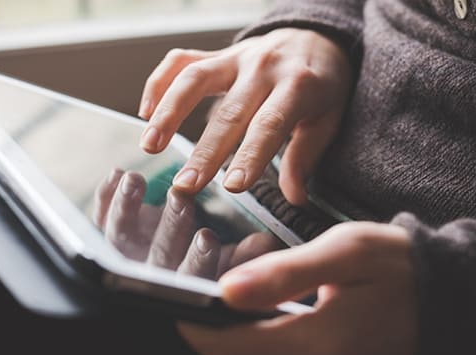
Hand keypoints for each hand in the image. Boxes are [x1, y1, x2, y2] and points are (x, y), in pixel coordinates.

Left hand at [93, 168, 285, 278]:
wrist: (168, 247)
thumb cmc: (203, 258)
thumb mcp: (229, 261)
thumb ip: (246, 255)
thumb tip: (264, 244)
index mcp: (185, 282)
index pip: (191, 277)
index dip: (198, 261)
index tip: (207, 237)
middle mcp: (151, 271)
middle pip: (158, 253)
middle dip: (170, 226)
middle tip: (181, 198)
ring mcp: (125, 254)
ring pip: (119, 236)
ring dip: (127, 207)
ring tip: (136, 180)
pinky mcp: (107, 235)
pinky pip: (101, 218)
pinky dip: (107, 196)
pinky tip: (116, 175)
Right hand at [138, 28, 352, 204]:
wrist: (316, 36)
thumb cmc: (323, 84)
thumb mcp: (329, 118)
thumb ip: (306, 156)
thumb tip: (294, 198)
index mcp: (298, 85)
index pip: (270, 124)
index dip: (251, 155)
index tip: (233, 186)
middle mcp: (263, 67)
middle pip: (229, 112)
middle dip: (205, 151)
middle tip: (187, 185)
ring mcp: (235, 57)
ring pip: (194, 79)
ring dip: (168, 112)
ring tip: (150, 145)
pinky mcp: (215, 54)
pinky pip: (180, 62)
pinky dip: (159, 83)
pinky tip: (146, 112)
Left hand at [177, 222, 416, 354]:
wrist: (452, 294)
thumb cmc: (400, 266)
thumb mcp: (343, 253)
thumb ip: (284, 274)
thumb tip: (227, 290)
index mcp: (316, 341)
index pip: (233, 348)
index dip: (197, 330)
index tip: (175, 308)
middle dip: (216, 337)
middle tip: (199, 304)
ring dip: (241, 341)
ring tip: (229, 309)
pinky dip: (265, 344)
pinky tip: (265, 318)